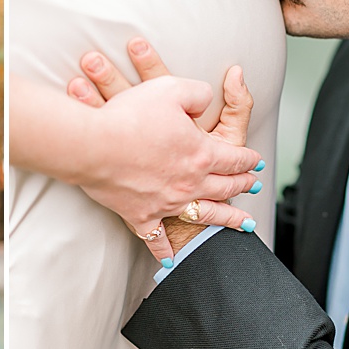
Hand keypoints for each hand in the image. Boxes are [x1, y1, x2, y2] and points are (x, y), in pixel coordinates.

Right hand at [68, 38, 262, 260]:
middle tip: (254, 185)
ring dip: (228, 218)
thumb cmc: (130, 115)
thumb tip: (207, 100)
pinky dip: (166, 250)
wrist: (92, 145)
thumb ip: (198, 93)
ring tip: (244, 223)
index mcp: (202, 153)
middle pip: (226, 186)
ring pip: (206, 214)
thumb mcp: (171, 89)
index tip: (256, 160)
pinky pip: (157, 239)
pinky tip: (172, 259)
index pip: (235, 157)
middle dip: (243, 184)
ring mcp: (167, 203)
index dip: (248, 158)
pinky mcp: (142, 216)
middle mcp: (191, 182)